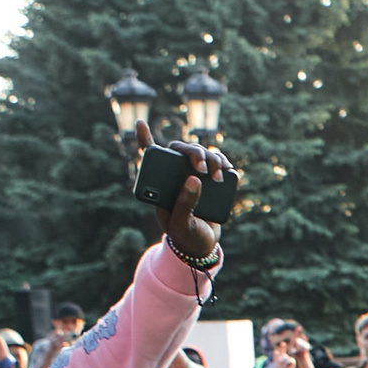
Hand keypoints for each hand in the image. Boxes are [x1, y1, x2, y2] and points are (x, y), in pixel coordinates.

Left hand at [137, 121, 232, 260]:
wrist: (203, 244)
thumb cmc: (185, 234)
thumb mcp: (181, 223)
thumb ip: (184, 203)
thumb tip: (193, 179)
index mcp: (161, 184)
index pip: (151, 157)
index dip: (145, 138)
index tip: (141, 123)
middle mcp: (176, 175)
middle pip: (182, 149)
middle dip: (195, 154)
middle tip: (202, 170)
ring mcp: (194, 175)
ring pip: (202, 152)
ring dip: (212, 158)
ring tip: (218, 175)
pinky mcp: (211, 179)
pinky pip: (217, 161)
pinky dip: (223, 161)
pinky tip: (227, 168)